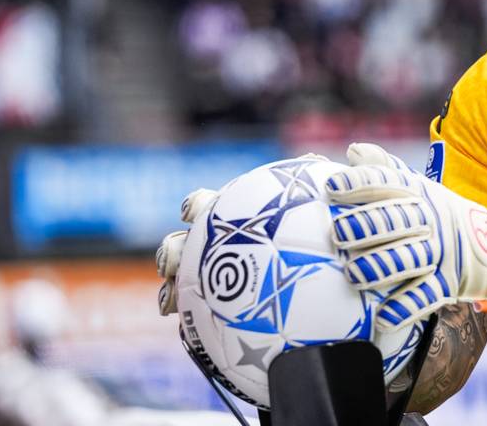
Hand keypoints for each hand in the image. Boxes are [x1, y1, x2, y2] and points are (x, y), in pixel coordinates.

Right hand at [155, 153, 331, 315]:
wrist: (317, 295)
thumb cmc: (317, 246)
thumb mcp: (317, 212)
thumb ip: (313, 185)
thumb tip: (315, 157)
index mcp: (230, 223)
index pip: (204, 207)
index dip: (194, 206)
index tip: (190, 212)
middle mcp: (213, 250)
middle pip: (179, 245)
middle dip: (169, 251)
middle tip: (169, 263)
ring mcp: (209, 282)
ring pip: (178, 282)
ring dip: (170, 289)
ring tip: (168, 302)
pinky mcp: (211, 314)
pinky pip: (192, 319)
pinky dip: (184, 321)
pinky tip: (184, 329)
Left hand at [327, 143, 486, 333]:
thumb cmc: (442, 216)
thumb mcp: (420, 189)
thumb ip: (386, 171)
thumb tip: (353, 150)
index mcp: (421, 195)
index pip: (390, 183)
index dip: (361, 184)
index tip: (332, 187)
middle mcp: (432, 221)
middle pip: (398, 220)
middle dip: (367, 226)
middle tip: (338, 234)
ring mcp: (441, 254)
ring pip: (409, 259)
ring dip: (380, 267)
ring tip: (353, 274)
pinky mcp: (448, 284)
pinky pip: (425, 297)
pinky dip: (404, 309)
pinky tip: (382, 319)